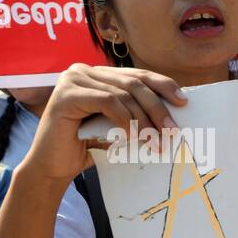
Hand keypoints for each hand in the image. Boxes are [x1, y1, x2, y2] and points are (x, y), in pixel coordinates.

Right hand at [21, 63, 186, 182]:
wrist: (54, 166)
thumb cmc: (88, 147)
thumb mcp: (117, 125)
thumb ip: (135, 113)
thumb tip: (174, 114)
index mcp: (98, 74)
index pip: (137, 75)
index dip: (162, 85)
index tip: (183, 101)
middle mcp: (83, 71)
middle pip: (133, 83)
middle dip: (157, 107)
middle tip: (173, 130)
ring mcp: (73, 79)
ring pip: (123, 95)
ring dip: (144, 120)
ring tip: (157, 142)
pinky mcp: (66, 94)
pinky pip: (107, 102)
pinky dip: (125, 120)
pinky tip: (134, 137)